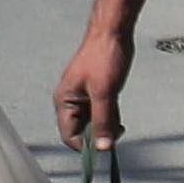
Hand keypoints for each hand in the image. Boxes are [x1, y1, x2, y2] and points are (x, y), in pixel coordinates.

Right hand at [52, 23, 130, 147]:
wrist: (114, 32)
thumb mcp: (104, 93)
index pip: (69, 136)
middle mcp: (70, 101)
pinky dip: (110, 117)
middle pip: (81, 131)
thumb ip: (103, 122)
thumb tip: (103, 147)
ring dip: (106, 126)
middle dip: (98, 135)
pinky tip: (118, 115)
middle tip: (115, 134)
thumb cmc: (104, 56)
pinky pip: (101, 113)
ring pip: (93, 123)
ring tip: (118, 122)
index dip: (86, 146)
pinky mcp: (95, 92)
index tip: (104, 149)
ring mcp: (83, 97)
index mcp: (64, 101)